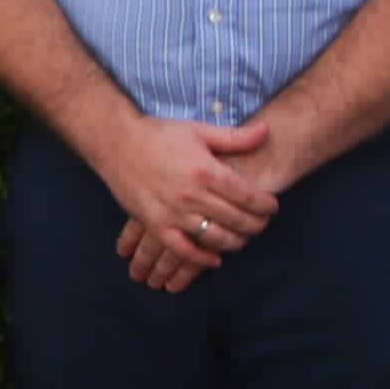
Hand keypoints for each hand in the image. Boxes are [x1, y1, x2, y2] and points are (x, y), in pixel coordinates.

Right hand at [88, 114, 277, 293]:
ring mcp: (173, 212)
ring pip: (215, 238)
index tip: (273, 207)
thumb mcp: (199, 130)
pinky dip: (202, 259)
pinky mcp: (156, 224)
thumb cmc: (159, 134)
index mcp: (206, 170)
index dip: (266, 204)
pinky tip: (215, 258)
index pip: (248, 195)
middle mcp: (192, 194)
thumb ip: (234, 136)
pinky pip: (184, 250)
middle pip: (237, 219)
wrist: (117, 143)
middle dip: (256, 224)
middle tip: (262, 223)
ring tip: (243, 238)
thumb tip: (267, 130)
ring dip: (236, 242)